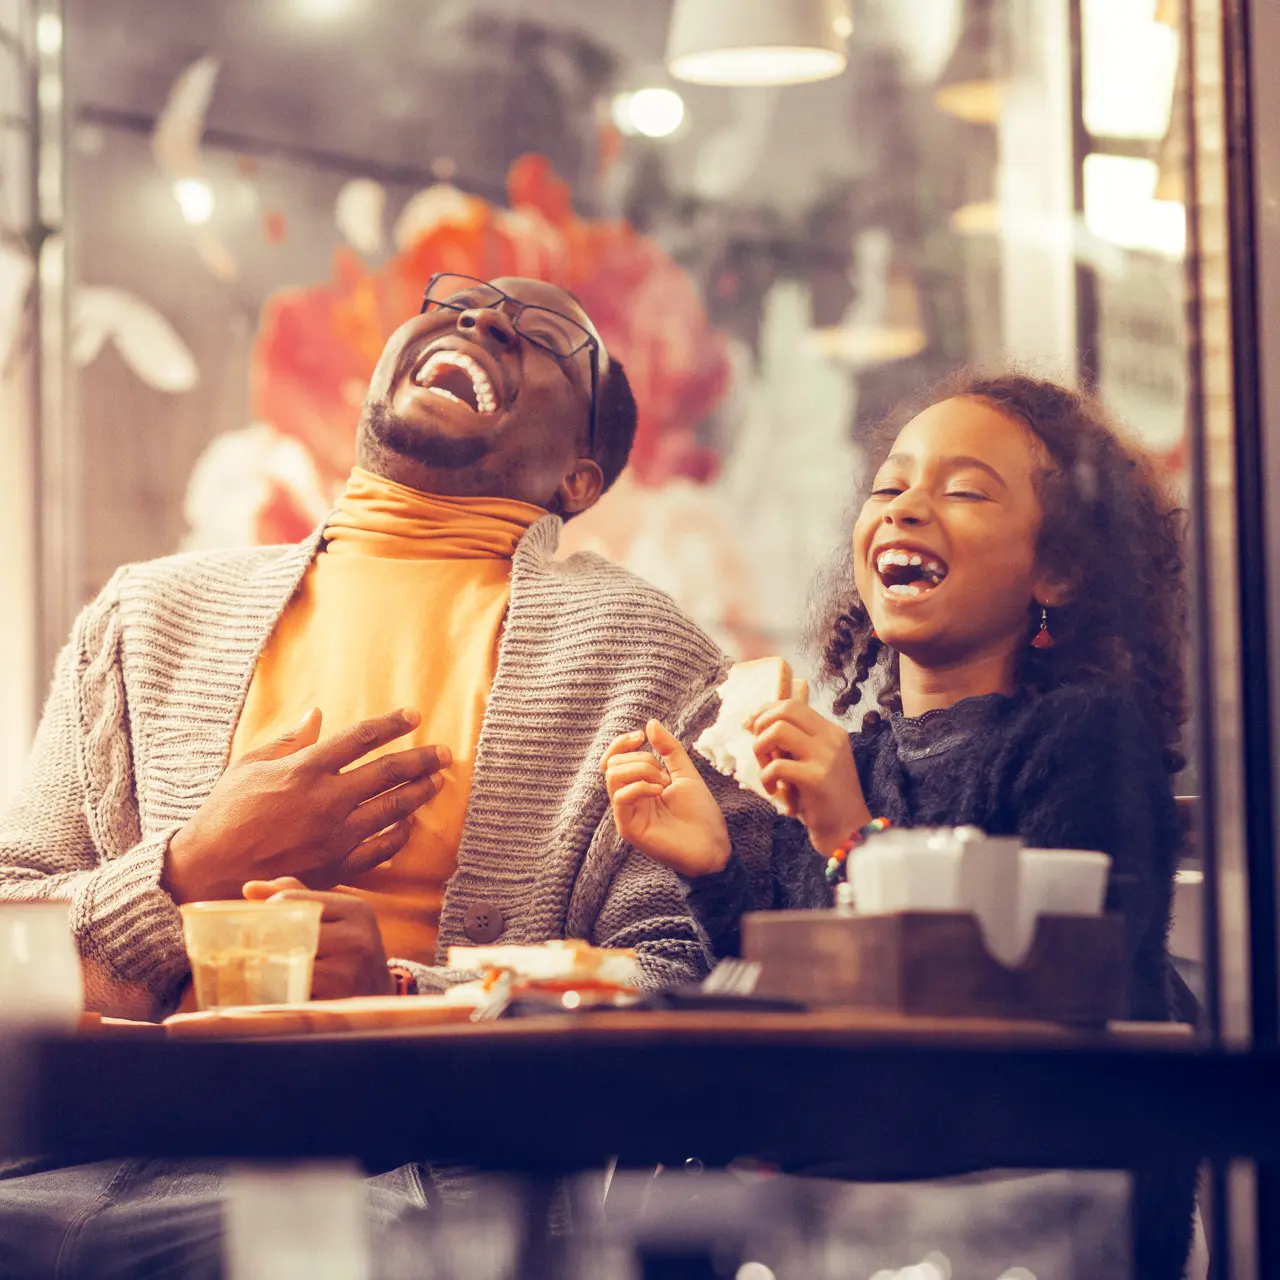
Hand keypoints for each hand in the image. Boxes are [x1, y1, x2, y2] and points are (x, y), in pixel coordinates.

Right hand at [164, 707, 450, 903]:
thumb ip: (289, 740)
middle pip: (388, 772)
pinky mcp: (335, 867)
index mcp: (304, 769)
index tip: (414, 716)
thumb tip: (316, 714)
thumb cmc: (223, 814)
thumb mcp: (248, 766)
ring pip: (392, 809)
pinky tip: (409, 822)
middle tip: (444, 753)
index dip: (392, 724)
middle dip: (421, 759)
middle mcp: (325, 800)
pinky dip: (400, 833)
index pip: (360, 738)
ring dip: (419, 792)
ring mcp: (334, 836)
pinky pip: (381, 848)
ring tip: (437, 781)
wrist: (207, 872)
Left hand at [242, 878, 392, 998]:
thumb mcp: (335, 916)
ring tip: (263, 969)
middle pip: (289, 931)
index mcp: (356, 910)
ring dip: (269, 967)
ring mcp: (348, 970)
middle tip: (251, 948)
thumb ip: (297, 897)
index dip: (268, 910)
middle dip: (265, 940)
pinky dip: (281, 990)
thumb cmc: (348, 948)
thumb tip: (250, 888)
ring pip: (288, 962)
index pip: (294, 899)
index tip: (257, 922)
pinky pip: (294, 991)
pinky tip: (280, 989)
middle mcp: (356, 938)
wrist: (377, 992)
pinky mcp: (336, 999)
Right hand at [600, 719, 730, 877]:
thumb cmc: (700, 813)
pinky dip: (641, 786)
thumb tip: (650, 723)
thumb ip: (668, 749)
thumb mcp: (685, 773)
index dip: (621, 743)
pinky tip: (660, 793)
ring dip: (642, 771)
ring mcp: (626, 814)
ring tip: (664, 785)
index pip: (613, 759)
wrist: (712, 845)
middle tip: (665, 775)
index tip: (640, 736)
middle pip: (612, 763)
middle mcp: (628, 799)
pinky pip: (620, 796)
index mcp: (637, 786)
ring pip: (613, 775)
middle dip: (641, 759)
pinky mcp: (628, 828)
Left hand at [749, 700, 870, 855]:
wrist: (849, 832)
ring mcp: (826, 757)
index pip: (792, 705)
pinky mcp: (817, 778)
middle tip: (759, 750)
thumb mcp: (812, 762)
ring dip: (761, 749)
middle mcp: (831, 738)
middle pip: (785, 710)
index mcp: (831, 732)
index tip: (750, 726)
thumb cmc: (823, 800)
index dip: (765, 711)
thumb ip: (793, 744)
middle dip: (761, 725)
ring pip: (778, 731)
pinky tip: (774, 791)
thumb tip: (753, 723)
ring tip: (766, 770)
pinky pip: (777, 765)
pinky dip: (766, 777)